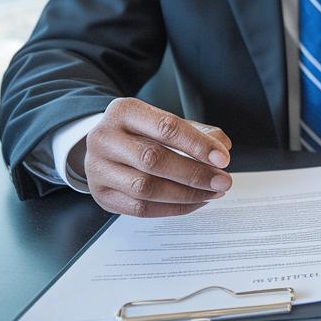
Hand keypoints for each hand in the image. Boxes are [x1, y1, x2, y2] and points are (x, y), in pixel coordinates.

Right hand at [83, 98, 233, 216]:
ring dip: (186, 194)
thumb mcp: (165, 122)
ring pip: (146, 188)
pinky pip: (140, 208)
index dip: (197, 145)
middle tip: (222, 181)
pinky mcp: (101, 194)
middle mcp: (105, 138)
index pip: (165, 127)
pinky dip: (172, 208)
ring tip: (211, 193)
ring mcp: (98, 168)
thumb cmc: (141, 133)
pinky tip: (193, 202)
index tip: (223, 158)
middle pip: (153, 159)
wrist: (104, 147)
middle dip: (194, 173)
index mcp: (124, 111)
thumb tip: (223, 147)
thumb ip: (197, 132)